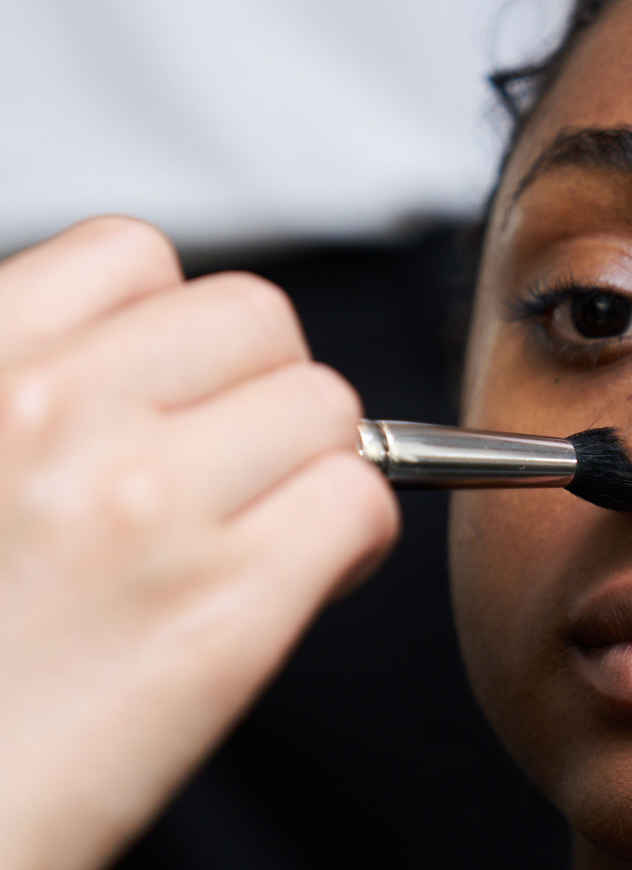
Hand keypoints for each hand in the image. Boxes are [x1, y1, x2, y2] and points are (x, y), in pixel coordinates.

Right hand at [0, 217, 398, 869]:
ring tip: (255, 540)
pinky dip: (347, 545)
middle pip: (254, 320)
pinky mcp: (221, 612)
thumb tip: (129, 378)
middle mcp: (45, 412)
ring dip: (312, 467)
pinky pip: (360, 503)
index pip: (132, 257)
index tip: (166, 404)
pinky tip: (288, 592)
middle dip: (257, 394)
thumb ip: (18, 407)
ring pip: (327, 406)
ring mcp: (138, 505)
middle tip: (226, 481)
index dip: (171, 333)